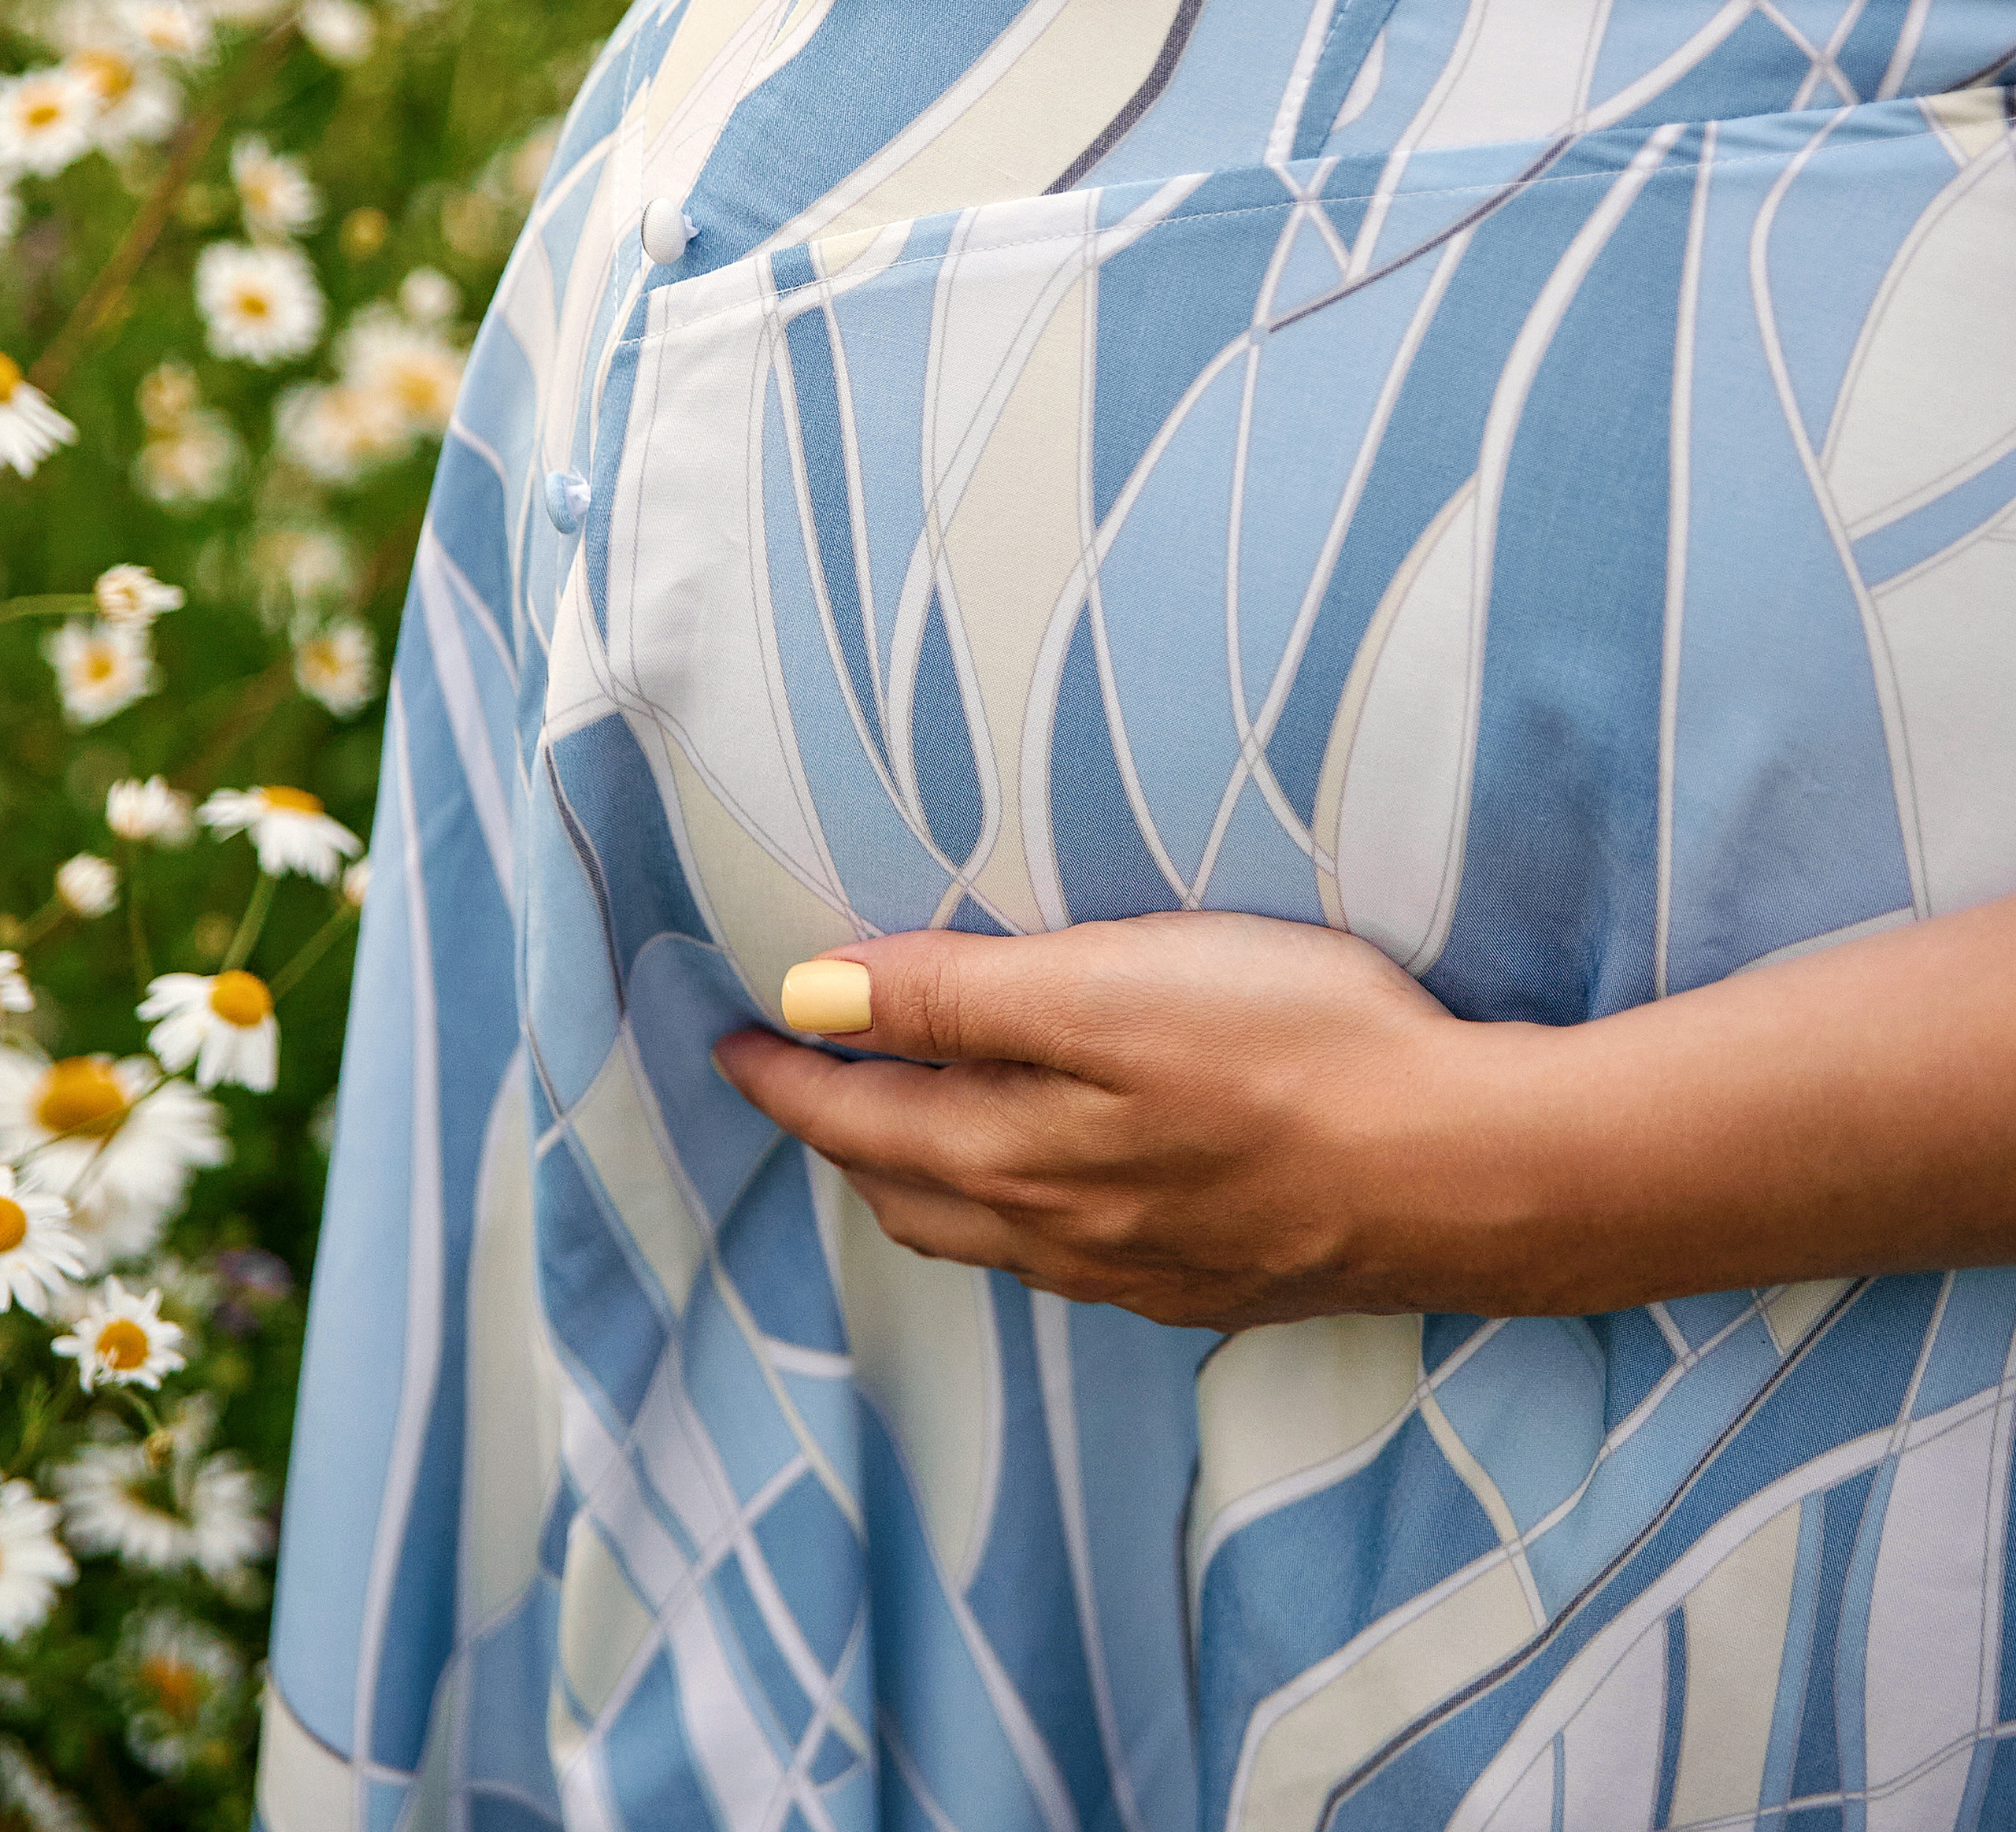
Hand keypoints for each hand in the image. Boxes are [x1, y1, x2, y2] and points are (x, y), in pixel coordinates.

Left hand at [713, 913, 1480, 1329]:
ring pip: (986, 1236)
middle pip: (909, 1190)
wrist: (1462, 1170)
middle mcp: (1062, 1229)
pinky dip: (1014, 1223)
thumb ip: (956, 997)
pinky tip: (1043, 1200)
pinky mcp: (1216, 1278)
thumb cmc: (1292, 1048)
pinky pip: (1069, 1262)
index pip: (860, 1117)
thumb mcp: (1109, 987)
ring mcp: (1142, 1268)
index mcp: (1018, 1152)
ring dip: (919, 1187)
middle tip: (794, 1086)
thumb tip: (813, 997)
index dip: (787, 1076)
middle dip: (838, 1138)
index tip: (727, 1040)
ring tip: (894, 1142)